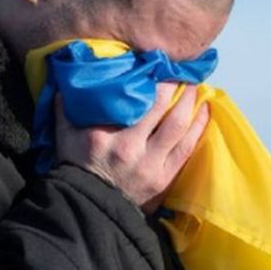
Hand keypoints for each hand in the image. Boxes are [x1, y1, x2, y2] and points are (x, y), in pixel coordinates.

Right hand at [55, 82, 209, 213]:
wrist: (89, 207)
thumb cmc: (77, 166)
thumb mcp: (65, 135)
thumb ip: (66, 107)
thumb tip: (67, 79)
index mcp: (104, 136)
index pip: (132, 100)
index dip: (150, 79)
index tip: (157, 63)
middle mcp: (129, 148)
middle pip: (160, 108)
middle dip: (174, 85)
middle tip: (181, 69)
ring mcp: (150, 164)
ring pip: (179, 125)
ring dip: (190, 102)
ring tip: (195, 85)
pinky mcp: (164, 178)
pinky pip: (187, 147)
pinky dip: (199, 126)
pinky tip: (205, 110)